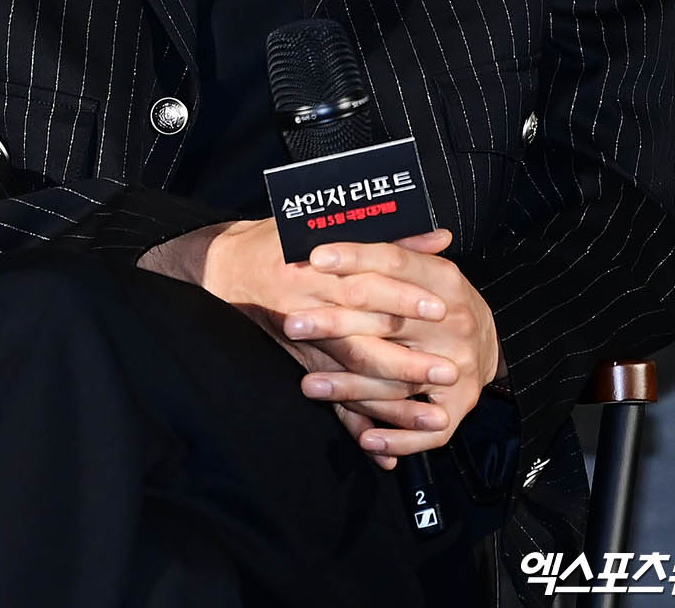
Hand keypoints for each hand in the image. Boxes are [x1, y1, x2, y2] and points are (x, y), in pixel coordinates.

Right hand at [139, 219, 500, 468]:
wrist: (223, 268)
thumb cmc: (279, 239)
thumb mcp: (325, 223)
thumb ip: (386, 236)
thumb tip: (441, 238)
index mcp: (314, 265)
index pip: (364, 281)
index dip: (403, 295)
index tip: (441, 306)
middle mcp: (305, 306)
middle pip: (362, 335)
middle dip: (408, 356)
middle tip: (451, 368)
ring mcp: (300, 342)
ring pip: (351, 376)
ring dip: (393, 400)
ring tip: (435, 415)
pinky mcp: (298, 366)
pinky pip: (329, 403)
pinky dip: (358, 426)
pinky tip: (386, 451)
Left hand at [283, 233, 502, 465]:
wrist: (487, 341)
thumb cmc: (437, 297)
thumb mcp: (422, 266)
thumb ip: (394, 247)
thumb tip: (353, 213)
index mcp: (444, 278)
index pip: (395, 261)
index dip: (355, 258)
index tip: (315, 257)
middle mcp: (454, 321)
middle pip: (387, 321)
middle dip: (334, 324)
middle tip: (290, 323)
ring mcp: (460, 367)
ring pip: (397, 378)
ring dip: (349, 386)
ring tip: (307, 384)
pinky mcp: (459, 407)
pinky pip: (427, 430)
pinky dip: (395, 438)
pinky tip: (363, 439)